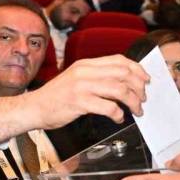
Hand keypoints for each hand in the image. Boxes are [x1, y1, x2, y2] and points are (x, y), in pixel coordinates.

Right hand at [0, 55, 148, 140]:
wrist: (34, 107)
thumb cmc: (56, 97)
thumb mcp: (76, 79)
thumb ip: (96, 77)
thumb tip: (122, 82)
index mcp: (86, 64)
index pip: (119, 60)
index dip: (137, 70)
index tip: (145, 80)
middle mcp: (85, 72)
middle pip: (123, 73)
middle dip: (139, 87)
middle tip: (142, 99)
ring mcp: (82, 86)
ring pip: (119, 89)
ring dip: (133, 102)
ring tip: (136, 111)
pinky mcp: (79, 102)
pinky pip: (108, 107)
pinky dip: (118, 114)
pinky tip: (118, 118)